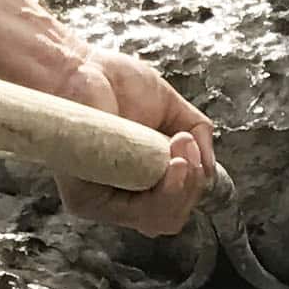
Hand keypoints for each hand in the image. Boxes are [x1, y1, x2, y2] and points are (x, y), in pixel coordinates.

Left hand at [48, 42, 214, 236]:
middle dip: (191, 188)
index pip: (175, 207)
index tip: (190, 148)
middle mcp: (121, 196)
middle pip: (170, 220)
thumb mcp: (172, 109)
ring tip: (181, 153)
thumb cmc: (116, 83)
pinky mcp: (87, 199)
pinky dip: (166, 192)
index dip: (192, 186)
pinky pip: (137, 214)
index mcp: (141, 179)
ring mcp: (103, 201)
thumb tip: (210, 168)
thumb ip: (197, 136)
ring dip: (182, 189)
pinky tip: (173, 163)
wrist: (78, 68)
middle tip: (187, 150)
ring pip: (159, 220)